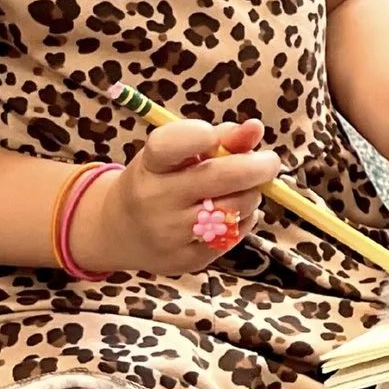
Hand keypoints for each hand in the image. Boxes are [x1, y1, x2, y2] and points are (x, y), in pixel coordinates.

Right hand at [78, 117, 281, 276]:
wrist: (117, 232)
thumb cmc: (157, 181)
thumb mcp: (175, 154)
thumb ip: (218, 138)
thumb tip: (255, 128)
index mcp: (150, 165)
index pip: (170, 145)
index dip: (199, 135)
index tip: (215, 133)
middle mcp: (154, 200)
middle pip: (219, 178)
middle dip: (256, 167)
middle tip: (270, 161)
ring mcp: (168, 234)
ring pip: (234, 209)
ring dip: (251, 195)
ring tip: (245, 189)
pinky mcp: (184, 260)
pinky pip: (232, 237)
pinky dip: (242, 220)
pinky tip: (233, 214)